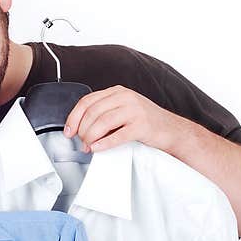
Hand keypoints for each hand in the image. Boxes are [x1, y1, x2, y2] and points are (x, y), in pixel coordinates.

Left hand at [64, 85, 182, 152]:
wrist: (171, 130)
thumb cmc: (145, 122)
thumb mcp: (122, 110)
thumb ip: (103, 113)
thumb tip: (79, 128)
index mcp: (117, 92)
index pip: (87, 101)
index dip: (73, 117)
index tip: (69, 131)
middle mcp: (125, 97)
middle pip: (93, 112)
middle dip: (82, 130)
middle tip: (81, 142)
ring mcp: (135, 110)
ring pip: (102, 122)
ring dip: (91, 137)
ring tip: (88, 146)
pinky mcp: (142, 125)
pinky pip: (118, 135)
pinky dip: (104, 143)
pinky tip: (97, 148)